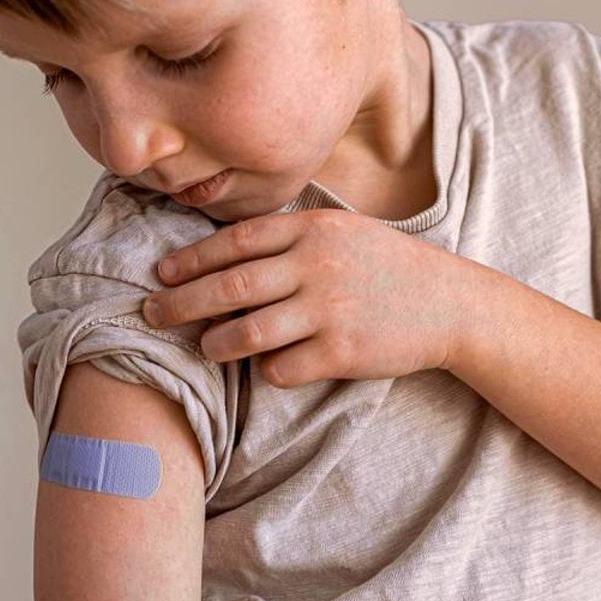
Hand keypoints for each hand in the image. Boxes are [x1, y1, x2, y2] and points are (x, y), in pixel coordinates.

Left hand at [141, 209, 467, 387]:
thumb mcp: (341, 231)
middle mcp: (315, 266)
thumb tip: (222, 254)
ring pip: (246, 333)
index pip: (234, 243)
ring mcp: (328, 311)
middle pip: (228, 288)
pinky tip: (265, 367)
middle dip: (181, 303)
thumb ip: (289, 236)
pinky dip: (265, 370)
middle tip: (151, 314)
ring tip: (206, 347)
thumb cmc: (387, 267)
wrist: (449, 304)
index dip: (191, 260)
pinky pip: (280, 369)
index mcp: (312, 229)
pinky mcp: (340, 353)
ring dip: (215, 344)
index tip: (162, 274)